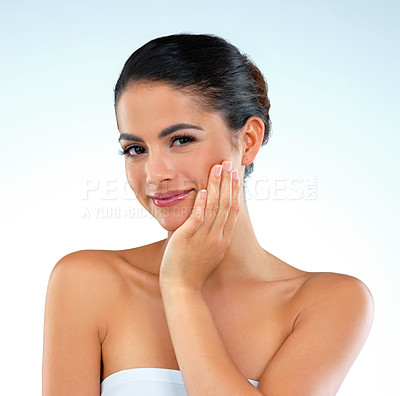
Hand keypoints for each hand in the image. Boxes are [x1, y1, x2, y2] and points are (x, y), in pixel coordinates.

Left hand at [159, 160, 240, 290]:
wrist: (182, 288)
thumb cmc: (193, 270)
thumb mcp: (210, 252)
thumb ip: (213, 236)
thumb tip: (213, 222)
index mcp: (223, 239)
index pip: (233, 210)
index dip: (234, 191)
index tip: (234, 176)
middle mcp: (218, 236)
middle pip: (227, 204)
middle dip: (228, 182)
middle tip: (229, 164)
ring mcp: (204, 237)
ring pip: (214, 207)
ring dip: (216, 186)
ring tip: (217, 168)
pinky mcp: (188, 238)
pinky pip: (198, 218)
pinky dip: (202, 203)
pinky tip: (203, 190)